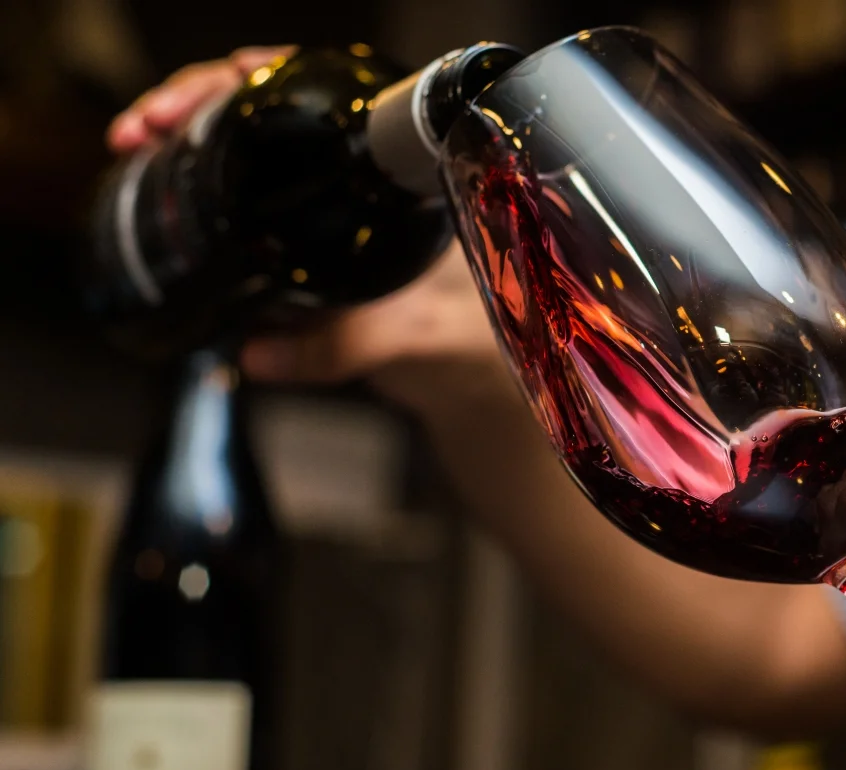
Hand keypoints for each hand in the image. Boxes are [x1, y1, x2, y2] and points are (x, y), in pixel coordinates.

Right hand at [107, 48, 518, 423]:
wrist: (458, 368)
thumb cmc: (461, 336)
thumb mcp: (410, 335)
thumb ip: (344, 346)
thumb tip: (255, 353)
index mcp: (398, 168)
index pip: (329, 93)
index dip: (266, 79)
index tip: (223, 84)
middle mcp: (358, 170)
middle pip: (270, 107)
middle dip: (201, 102)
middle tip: (152, 123)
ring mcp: (324, 197)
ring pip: (246, 143)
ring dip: (185, 134)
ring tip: (136, 141)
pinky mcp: (298, 231)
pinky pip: (238, 191)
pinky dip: (193, 180)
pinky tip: (150, 177)